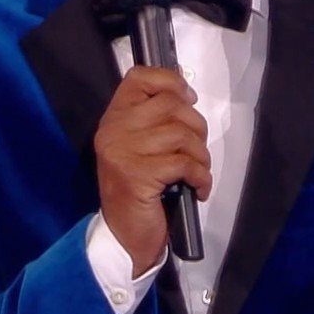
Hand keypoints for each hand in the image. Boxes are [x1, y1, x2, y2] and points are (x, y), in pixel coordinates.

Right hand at [94, 66, 210, 271]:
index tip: (187, 102)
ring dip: (201, 156)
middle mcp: (113, 130)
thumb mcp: (141, 148)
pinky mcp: (137, 175)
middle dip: (196, 127)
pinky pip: (184, 163)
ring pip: (181, 134)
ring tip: (196, 173)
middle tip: (196, 151)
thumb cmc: (138, 192)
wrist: (124, 237)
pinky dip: (201, 177)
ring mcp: (122, 152)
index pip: (139, 77)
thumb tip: (185, 92)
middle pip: (170, 104)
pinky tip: (198, 189)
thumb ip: (155, 120)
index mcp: (113, 118)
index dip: (171, 82)